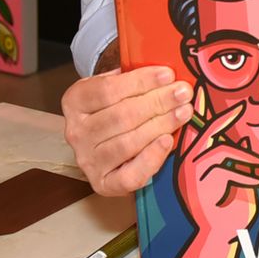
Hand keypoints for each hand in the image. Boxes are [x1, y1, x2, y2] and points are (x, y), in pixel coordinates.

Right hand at [61, 62, 194, 194]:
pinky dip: (151, 158)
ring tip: (183, 112)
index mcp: (75, 101)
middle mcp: (76, 132)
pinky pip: (129, 176)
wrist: (105, 143)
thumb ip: (133, 78)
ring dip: (160, 126)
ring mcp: (88, 160)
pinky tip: (167, 141)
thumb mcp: (116, 86)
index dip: (141, 82)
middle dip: (158, 102)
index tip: (168, 74)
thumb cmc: (116, 107)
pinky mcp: (103, 184)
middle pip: (121, 116)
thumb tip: (167, 74)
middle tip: (183, 93)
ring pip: (127, 143)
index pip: (107, 90)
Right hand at [174, 97, 258, 243]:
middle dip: (223, 119)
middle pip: (203, 134)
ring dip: (245, 157)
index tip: (212, 92)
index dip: (203, 110)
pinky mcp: (200, 189)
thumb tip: (244, 138)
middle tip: (240, 107)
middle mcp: (187, 168)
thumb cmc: (226, 211)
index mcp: (191, 163)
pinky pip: (227, 172)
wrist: (218, 240)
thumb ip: (235, 159)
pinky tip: (255, 184)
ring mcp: (192, 178)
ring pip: (220, 153)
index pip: (195, 130)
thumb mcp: (234, 180)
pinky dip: (245, 177)